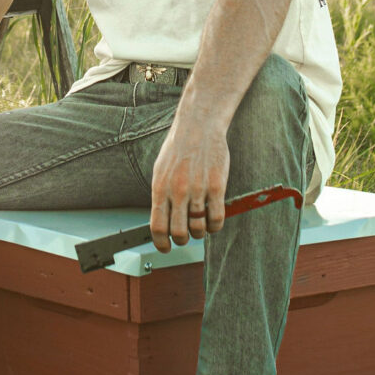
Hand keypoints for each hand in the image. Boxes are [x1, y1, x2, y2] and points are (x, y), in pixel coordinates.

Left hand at [148, 114, 229, 251]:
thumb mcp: (160, 171)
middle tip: (184, 236)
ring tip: (199, 225)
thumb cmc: (178, 149)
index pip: (157, 226)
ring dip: (199, 233)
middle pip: (178, 233)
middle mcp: (178, 191)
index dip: (161, 243)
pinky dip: (215, 227)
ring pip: (198, 229)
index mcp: (160, 188)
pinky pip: (216, 219)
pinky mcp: (217, 187)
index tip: (165, 248)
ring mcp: (198, 190)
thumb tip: (160, 220)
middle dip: (181, 240)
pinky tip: (212, 221)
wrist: (198, 127)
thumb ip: (160, 196)